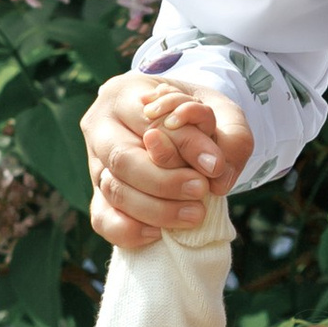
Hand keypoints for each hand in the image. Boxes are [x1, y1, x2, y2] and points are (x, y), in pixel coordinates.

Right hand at [83, 74, 254, 249]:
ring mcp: (96, 163)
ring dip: (156, 209)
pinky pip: (102, 219)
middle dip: (165, 182)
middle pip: (123, 159)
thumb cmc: (196, 116)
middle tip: (201, 191)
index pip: (149, 121)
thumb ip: (231, 136)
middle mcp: (101, 126)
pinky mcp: (98, 195)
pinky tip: (160, 233)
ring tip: (194, 214)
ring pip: (113, 190)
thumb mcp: (222, 111)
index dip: (183, 145)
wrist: (178, 126)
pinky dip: (130, 230)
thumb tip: (218, 177)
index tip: (214, 165)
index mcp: (125, 93)